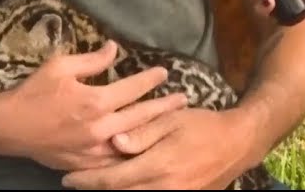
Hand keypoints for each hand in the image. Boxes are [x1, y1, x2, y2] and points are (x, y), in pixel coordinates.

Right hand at [0, 40, 188, 172]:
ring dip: (153, 132)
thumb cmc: (34, 92)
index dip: (150, 79)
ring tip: (169, 125)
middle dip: (164, 107)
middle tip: (182, 100)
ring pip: (133, 143)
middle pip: (141, 117)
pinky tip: (143, 150)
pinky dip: (131, 155)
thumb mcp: (60, 66)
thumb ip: (91, 60)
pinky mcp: (86, 164)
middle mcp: (100, 128)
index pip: (132, 88)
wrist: (10, 127)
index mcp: (95, 101)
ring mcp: (94, 150)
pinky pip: (116, 162)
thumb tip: (114, 48)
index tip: (164, 73)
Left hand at [60, 108, 255, 189]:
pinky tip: (123, 186)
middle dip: (94, 189)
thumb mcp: (172, 120)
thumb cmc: (202, 125)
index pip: (113, 178)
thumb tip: (115, 141)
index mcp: (158, 165)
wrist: (237, 144)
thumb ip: (143, 132)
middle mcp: (164, 188)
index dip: (88, 180)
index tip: (67, 178)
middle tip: (72, 182)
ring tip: (92, 185)